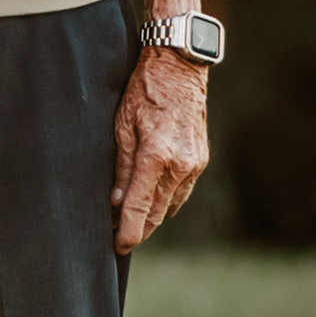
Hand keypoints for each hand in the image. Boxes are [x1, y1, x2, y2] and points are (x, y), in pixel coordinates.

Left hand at [112, 47, 209, 253]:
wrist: (178, 69)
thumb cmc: (142, 91)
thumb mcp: (121, 125)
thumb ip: (121, 166)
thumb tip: (115, 202)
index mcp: (157, 156)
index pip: (140, 206)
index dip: (127, 231)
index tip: (117, 247)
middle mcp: (181, 165)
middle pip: (158, 212)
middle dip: (138, 229)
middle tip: (117, 240)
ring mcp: (195, 164)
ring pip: (171, 205)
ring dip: (152, 217)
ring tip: (128, 225)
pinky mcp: (201, 160)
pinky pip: (181, 191)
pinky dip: (165, 201)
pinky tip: (150, 204)